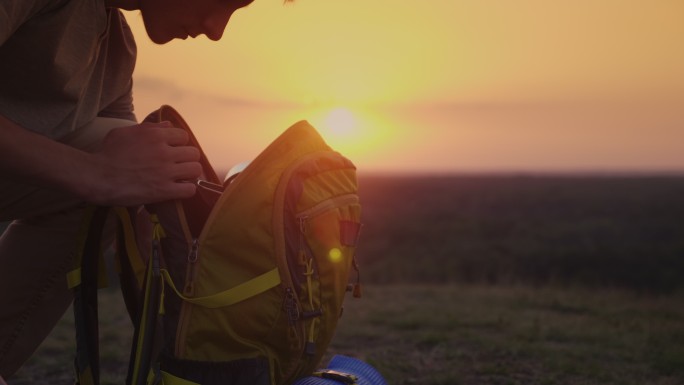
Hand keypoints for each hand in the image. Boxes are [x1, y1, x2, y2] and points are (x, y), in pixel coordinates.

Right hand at [83, 121, 201, 205]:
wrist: (97, 177)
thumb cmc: (107, 153)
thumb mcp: (124, 132)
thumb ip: (149, 127)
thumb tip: (168, 125)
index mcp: (155, 135)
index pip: (184, 136)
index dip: (180, 144)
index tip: (173, 151)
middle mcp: (164, 151)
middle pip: (193, 153)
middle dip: (187, 159)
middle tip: (178, 165)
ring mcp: (166, 171)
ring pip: (195, 169)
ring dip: (190, 174)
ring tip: (181, 177)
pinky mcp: (164, 190)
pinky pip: (190, 189)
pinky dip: (187, 190)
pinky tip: (179, 190)